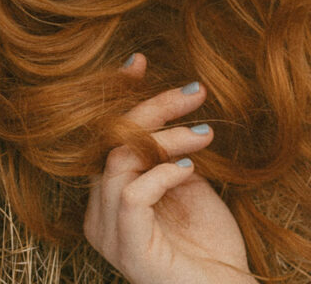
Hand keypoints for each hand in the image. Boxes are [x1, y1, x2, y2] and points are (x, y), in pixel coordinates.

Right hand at [85, 54, 255, 283]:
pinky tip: (191, 169)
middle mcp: (100, 213)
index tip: (138, 62)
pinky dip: (162, 172)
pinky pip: (132, 194)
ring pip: (121, 159)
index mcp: (111, 194)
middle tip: (197, 91)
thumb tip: (174, 100)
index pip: (105, 136)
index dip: (117, 96)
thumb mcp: (187, 178)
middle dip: (155, 105)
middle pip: (112, 140)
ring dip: (166, 137)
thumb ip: (169, 148)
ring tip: (205, 135)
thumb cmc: (209, 240)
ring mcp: (110, 233)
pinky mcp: (128, 249)